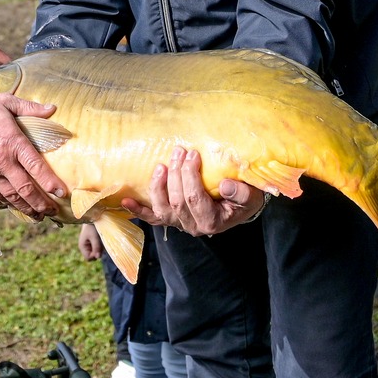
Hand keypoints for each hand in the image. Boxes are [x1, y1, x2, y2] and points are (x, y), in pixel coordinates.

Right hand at [0, 92, 65, 218]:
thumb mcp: (5, 102)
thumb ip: (30, 107)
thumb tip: (53, 108)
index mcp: (12, 142)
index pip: (36, 166)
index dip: (50, 182)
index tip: (62, 193)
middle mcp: (2, 161)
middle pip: (25, 189)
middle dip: (41, 203)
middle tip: (54, 211)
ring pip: (12, 197)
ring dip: (27, 208)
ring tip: (40, 216)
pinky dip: (9, 205)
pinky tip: (19, 208)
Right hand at [77, 223, 102, 260]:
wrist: (93, 218)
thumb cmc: (92, 227)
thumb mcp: (94, 237)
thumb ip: (96, 247)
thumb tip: (98, 257)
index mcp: (82, 246)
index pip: (88, 258)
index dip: (94, 256)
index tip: (99, 249)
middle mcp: (85, 247)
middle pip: (92, 257)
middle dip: (97, 252)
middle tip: (100, 244)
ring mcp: (89, 246)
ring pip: (96, 253)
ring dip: (100, 249)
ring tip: (101, 240)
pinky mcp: (93, 243)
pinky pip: (98, 249)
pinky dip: (101, 246)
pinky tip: (101, 240)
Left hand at [119, 147, 264, 235]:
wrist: (239, 207)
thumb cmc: (244, 198)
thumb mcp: (251, 195)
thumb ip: (241, 192)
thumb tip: (225, 184)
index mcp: (212, 222)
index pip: (195, 199)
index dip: (190, 176)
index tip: (193, 154)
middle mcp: (193, 226)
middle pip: (177, 200)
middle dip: (176, 174)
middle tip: (179, 151)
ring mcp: (179, 223)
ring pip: (162, 208)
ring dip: (158, 185)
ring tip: (161, 165)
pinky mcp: (171, 219)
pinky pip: (152, 217)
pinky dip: (138, 210)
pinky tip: (126, 201)